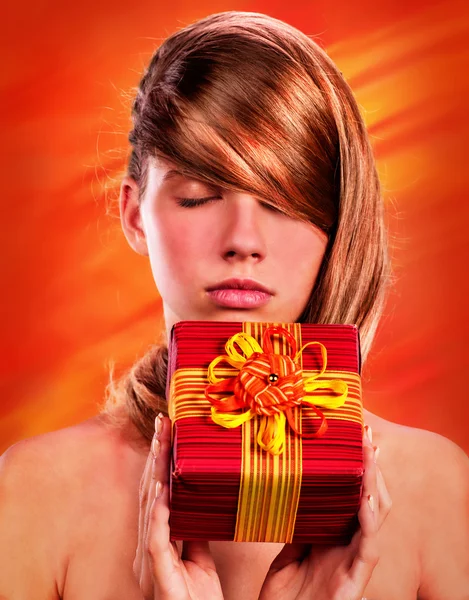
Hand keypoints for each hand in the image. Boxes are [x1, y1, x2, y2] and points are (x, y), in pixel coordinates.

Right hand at [133, 413, 223, 599]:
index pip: (158, 491)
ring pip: (150, 508)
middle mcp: (148, 546)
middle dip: (156, 455)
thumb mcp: (199, 559)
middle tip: (162, 422)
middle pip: (150, 491)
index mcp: (158, 540)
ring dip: (156, 472)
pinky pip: (155, 540)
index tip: (167, 430)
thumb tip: (200, 502)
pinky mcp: (157, 577)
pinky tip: (162, 490)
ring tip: (161, 442)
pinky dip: (158, 513)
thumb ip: (194, 532)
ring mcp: (149, 561)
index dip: (161, 460)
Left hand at [259, 424, 390, 599]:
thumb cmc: (286, 597)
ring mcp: (355, 561)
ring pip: (376, 516)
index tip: (352, 437)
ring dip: (375, 485)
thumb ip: (297, 527)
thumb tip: (290, 494)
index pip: (353, 495)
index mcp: (336, 536)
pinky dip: (369, 521)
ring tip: (370, 456)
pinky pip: (368, 547)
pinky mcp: (356, 579)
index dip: (357, 467)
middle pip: (371, 498)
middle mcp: (350, 545)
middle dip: (372, 467)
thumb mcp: (287, 554)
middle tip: (366, 436)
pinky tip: (367, 499)